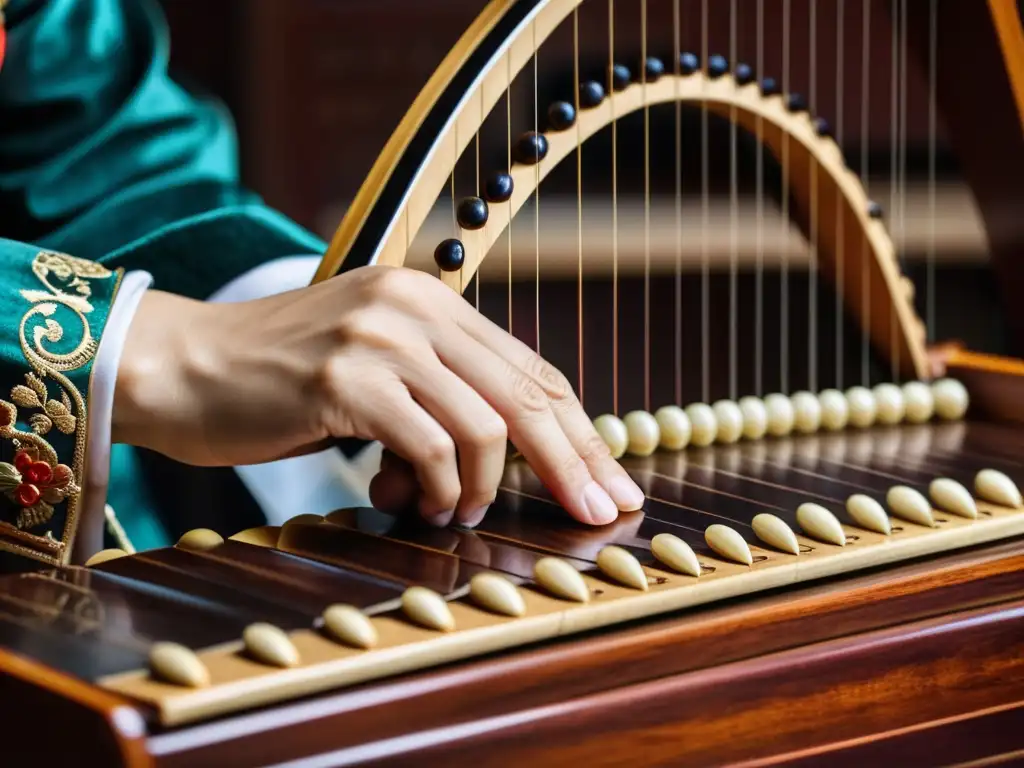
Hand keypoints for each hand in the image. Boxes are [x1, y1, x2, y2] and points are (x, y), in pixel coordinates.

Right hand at [113, 265, 644, 526]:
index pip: (533, 370)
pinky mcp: (345, 381)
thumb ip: (440, 390)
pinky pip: (430, 447)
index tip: (611, 483)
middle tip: (597, 515)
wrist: (181, 366)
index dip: (582, 432)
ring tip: (457, 512)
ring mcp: (380, 339)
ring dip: (484, 486)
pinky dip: (438, 489)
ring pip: (487, 425)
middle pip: (530, 394)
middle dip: (575, 463)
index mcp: (430, 300)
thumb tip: (511, 455)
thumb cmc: (279, 381)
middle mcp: (415, 306)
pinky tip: (417, 504)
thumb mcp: (374, 366)